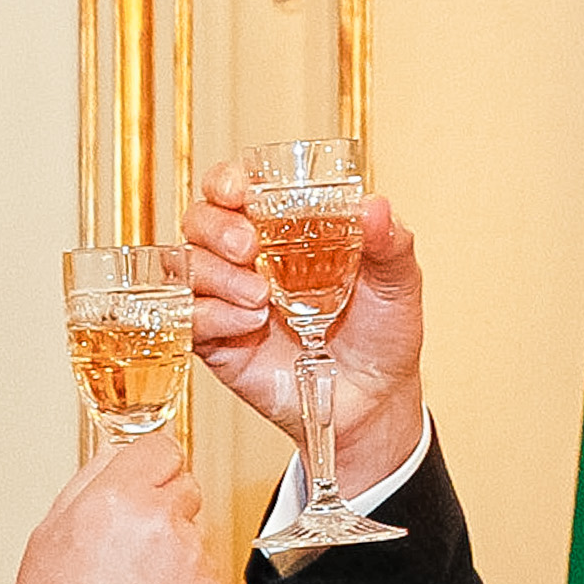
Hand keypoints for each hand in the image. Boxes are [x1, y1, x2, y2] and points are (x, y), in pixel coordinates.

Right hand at [3, 437, 221, 583]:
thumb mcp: (47, 538)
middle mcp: (160, 524)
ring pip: (196, 533)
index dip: (149, 467)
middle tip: (128, 547)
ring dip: (174, 550)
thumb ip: (87, 484)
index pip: (162, 448)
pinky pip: (205, 576)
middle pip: (186, 485)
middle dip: (163, 506)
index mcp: (115, 499)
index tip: (142, 482)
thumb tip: (115, 456)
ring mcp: (193, 562)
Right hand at [180, 163, 428, 497]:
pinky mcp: (217, 343)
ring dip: (215, 275)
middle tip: (248, 247)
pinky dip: (211, 316)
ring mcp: (228, 300)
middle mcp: (247, 259)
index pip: (235, 190)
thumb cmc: (382, 334)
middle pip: (199, 221)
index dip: (226, 181)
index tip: (239, 191)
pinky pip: (188, 320)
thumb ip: (389, 242)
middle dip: (216, 228)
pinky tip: (249, 325)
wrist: (374, 402)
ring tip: (260, 298)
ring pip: (186, 268)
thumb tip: (374, 207)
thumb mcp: (397, 281)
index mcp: (284, 230)